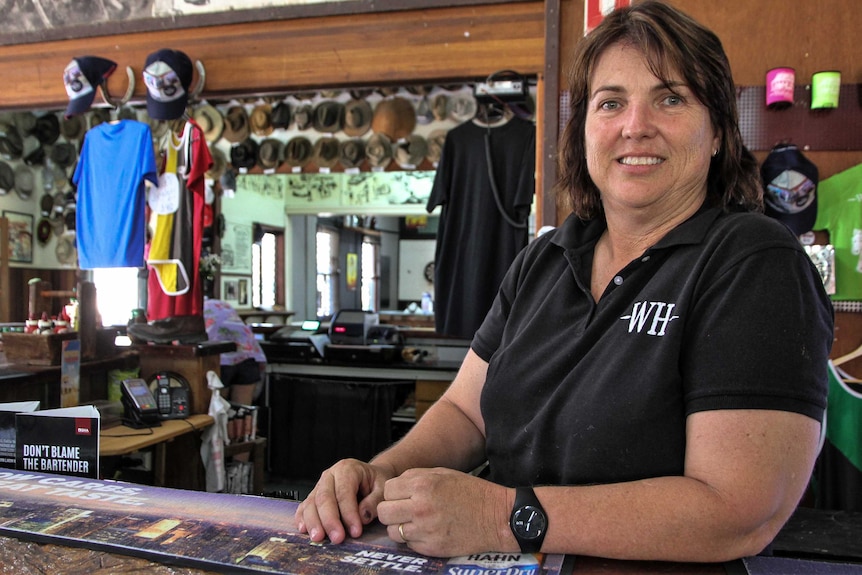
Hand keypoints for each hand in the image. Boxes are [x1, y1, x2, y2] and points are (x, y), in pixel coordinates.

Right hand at [295, 458, 394, 543]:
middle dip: (330, 520)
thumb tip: (362, 517)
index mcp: (347, 469)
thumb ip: (375, 502)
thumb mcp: (383, 488)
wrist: (369, 477)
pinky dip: (302, 518)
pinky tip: (304, 530)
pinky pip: (304, 506)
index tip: (356, 531)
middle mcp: (330, 475)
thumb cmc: (376, 482)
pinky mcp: (313, 496)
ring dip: (313, 522)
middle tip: (337, 538)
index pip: (344, 492)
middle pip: (324, 497)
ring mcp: (319, 485)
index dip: (349, 513)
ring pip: (311, 503)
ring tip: (318, 538)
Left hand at [376, 467, 510, 556]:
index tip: (402, 495)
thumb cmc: (471, 492)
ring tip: (415, 521)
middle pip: (384, 512)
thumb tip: (394, 486)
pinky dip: (413, 539)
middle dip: (391, 510)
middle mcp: (420, 507)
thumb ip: (415, 477)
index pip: (387, 490)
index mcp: (422, 485)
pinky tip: (427, 531)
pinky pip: (408, 544)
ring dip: (400, 526)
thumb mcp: (443, 473)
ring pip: (392, 531)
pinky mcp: (431, 548)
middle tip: (403, 510)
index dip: (393, 493)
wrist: (496, 517)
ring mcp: (425, 530)